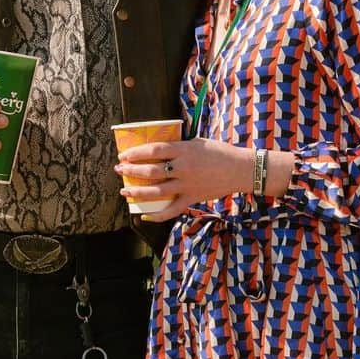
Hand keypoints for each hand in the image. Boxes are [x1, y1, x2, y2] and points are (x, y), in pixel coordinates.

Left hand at [115, 138, 250, 221]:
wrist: (240, 169)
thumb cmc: (220, 152)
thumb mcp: (197, 142)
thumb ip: (179, 147)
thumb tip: (159, 150)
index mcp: (183, 150)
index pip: (153, 150)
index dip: (135, 153)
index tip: (124, 155)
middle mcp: (182, 168)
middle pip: (150, 170)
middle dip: (131, 171)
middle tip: (119, 170)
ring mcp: (186, 185)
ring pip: (156, 191)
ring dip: (137, 191)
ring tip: (124, 191)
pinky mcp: (192, 198)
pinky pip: (171, 210)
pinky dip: (157, 215)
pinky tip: (145, 216)